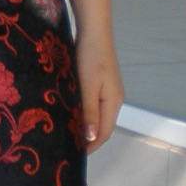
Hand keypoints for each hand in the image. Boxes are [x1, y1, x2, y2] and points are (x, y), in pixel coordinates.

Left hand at [76, 32, 122, 151]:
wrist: (94, 31)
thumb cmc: (90, 58)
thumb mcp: (88, 86)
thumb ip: (89, 112)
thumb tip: (91, 137)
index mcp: (113, 102)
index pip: (104, 132)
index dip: (92, 145)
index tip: (75, 154)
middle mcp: (115, 99)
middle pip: (104, 126)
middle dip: (90, 139)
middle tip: (70, 147)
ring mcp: (110, 91)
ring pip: (100, 116)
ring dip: (88, 127)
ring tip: (70, 134)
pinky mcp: (103, 83)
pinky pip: (96, 106)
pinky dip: (87, 115)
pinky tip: (75, 115)